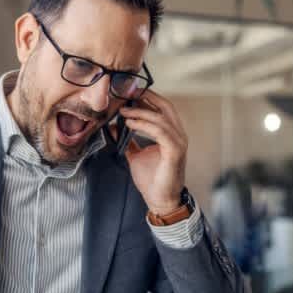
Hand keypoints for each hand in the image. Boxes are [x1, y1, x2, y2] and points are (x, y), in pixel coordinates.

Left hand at [111, 90, 187, 213]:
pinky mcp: (175, 151)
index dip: (148, 97)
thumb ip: (129, 141)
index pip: (163, 108)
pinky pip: (160, 131)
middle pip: (166, 106)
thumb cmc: (152, 179)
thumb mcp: (136, 155)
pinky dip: (144, 125)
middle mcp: (178, 135)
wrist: (160, 200)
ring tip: (123, 110)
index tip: (129, 92)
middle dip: (147, 96)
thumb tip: (114, 127)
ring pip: (161, 118)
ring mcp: (179, 143)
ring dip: (141, 111)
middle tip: (128, 92)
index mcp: (172, 134)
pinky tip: (130, 123)